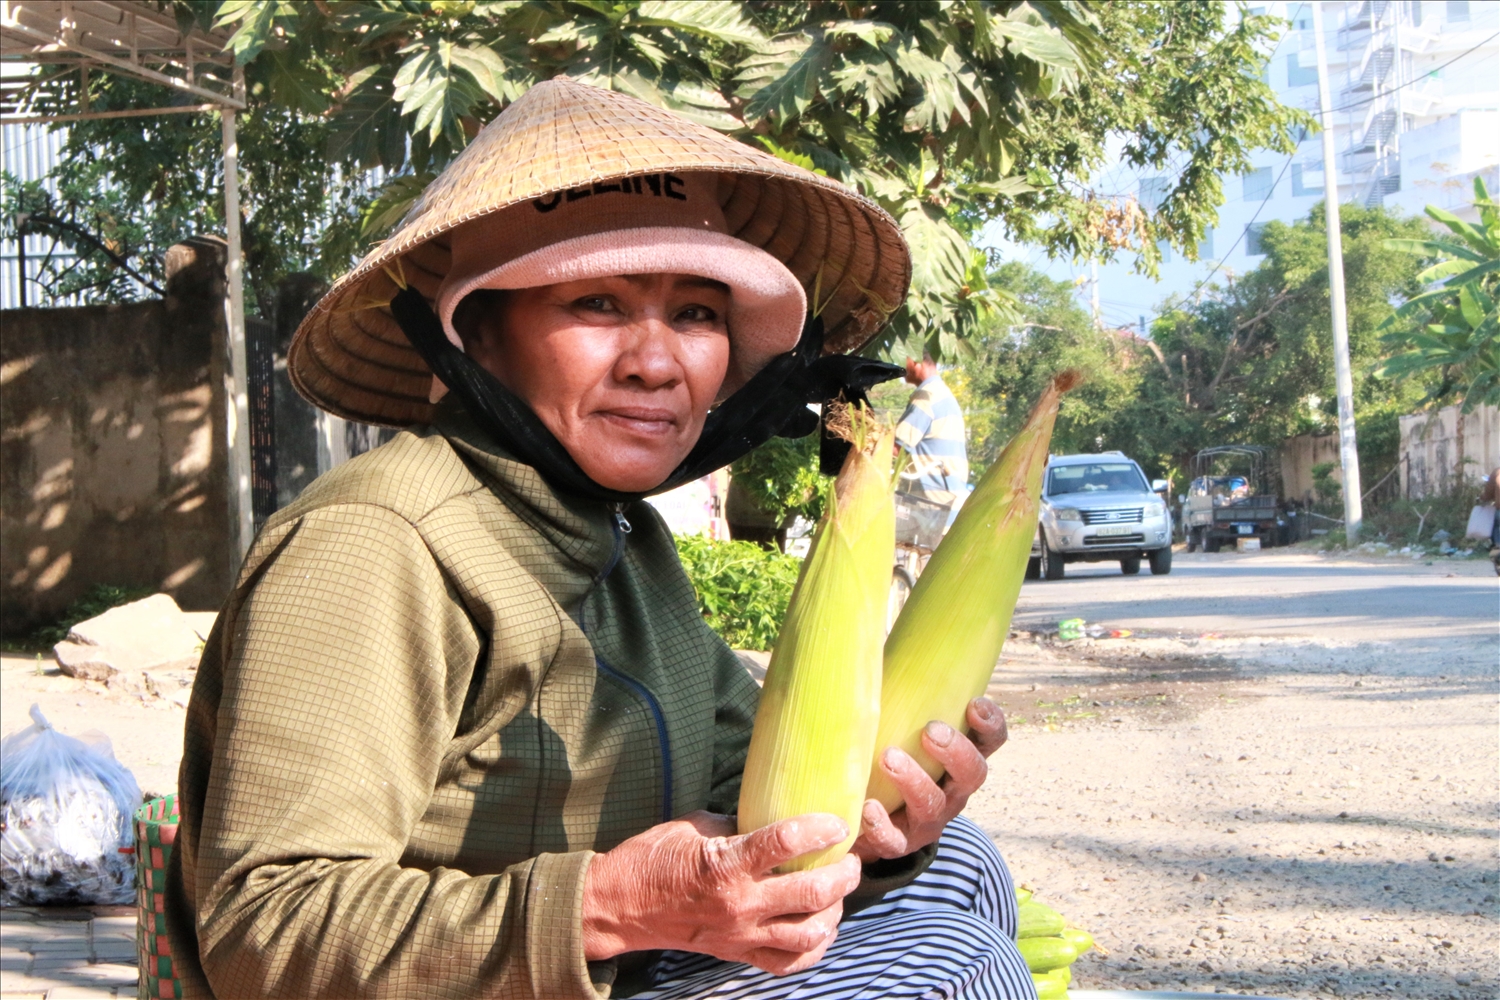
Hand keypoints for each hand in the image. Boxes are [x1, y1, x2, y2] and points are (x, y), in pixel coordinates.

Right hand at [582, 811, 862, 974]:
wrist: (620, 907)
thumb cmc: (654, 857)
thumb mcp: (696, 825)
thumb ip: (740, 826)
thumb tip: (776, 817)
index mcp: (726, 863)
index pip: (786, 842)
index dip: (821, 828)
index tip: (837, 821)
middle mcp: (739, 903)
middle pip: (812, 892)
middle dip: (843, 873)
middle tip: (850, 858)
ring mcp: (741, 934)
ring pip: (809, 932)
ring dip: (835, 910)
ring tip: (839, 891)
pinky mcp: (737, 953)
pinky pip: (789, 962)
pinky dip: (814, 947)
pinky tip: (822, 927)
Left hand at [852, 697, 1007, 862]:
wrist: (869, 820)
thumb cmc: (889, 752)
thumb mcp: (902, 720)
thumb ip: (901, 687)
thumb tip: (872, 626)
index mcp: (960, 758)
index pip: (990, 741)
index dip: (990, 724)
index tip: (975, 704)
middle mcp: (952, 790)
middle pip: (973, 774)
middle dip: (955, 751)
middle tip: (932, 730)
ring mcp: (927, 820)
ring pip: (934, 806)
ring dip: (915, 781)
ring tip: (889, 757)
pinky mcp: (897, 844)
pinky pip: (893, 840)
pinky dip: (880, 824)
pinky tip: (866, 807)